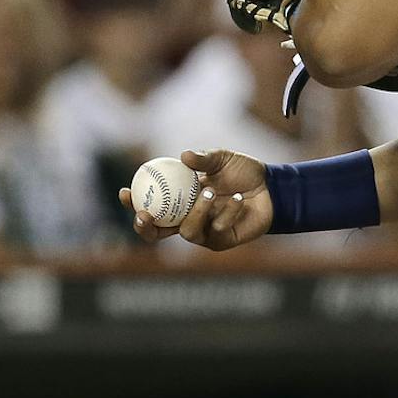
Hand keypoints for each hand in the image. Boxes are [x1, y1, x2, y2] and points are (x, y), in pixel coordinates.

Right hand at [118, 148, 272, 250]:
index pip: (149, 206)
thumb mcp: (222, 158)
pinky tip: (239, 198)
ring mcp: (204, 233)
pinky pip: (216, 229)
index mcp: (179, 201)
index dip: (132, 203)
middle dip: (144, 228)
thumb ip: (203, 159)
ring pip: (188, 231)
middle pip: (155, 233)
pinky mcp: (222, 241)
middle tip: (144, 214)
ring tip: (211, 191)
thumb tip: (183, 156)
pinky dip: (227, 211)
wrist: (272, 186)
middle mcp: (187, 219)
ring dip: (197, 211)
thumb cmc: (244, 172)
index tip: (125, 191)